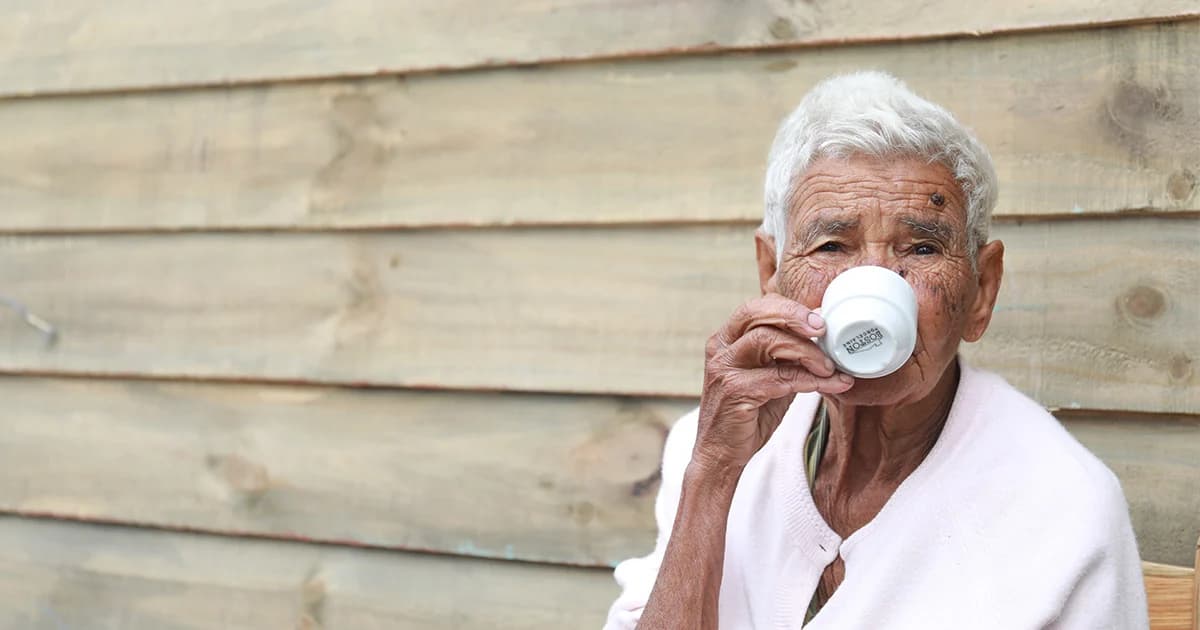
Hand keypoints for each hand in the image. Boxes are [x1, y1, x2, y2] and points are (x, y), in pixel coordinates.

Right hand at [694, 293, 853, 472]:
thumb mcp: (769, 378)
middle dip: (795, 316)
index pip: (756, 308)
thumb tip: (826, 342)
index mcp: (727, 339)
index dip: (789, 308)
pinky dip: (810, 380)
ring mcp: (724, 369)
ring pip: (767, 340)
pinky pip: (779, 377)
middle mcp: (721, 348)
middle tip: (824, 330)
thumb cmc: (747, 415)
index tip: (820, 318)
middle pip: (756, 314)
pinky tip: (831, 385)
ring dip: (806, 352)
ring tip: (830, 367)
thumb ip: (787, 358)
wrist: (721, 455)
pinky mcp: (735, 391)